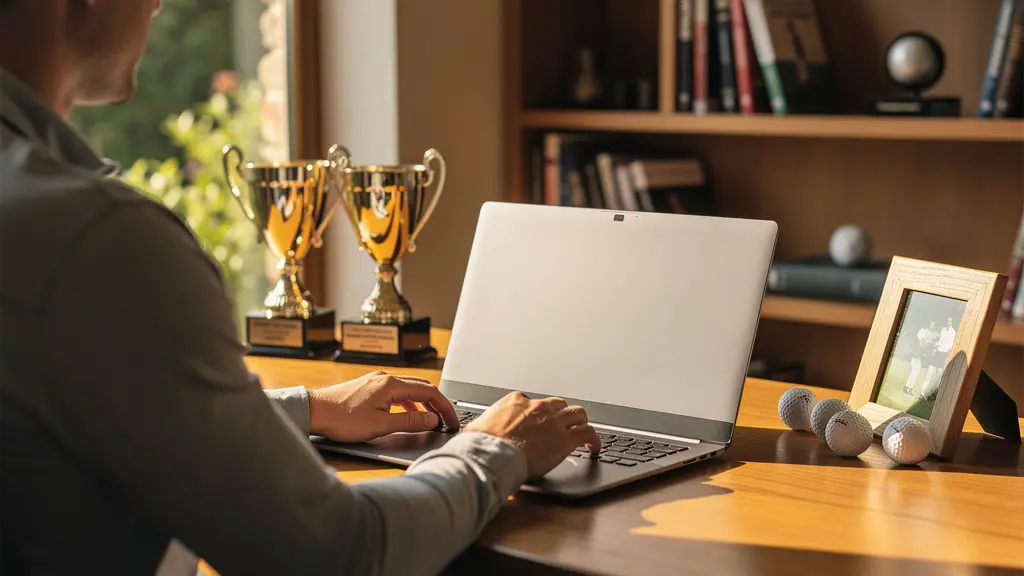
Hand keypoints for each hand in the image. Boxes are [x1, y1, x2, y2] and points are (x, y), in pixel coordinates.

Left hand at [308, 371, 459, 442]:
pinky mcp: (368, 387)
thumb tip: (432, 419)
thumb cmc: (342, 419)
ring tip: (431, 419)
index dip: (444, 408)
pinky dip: (408, 403)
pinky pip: (397, 392)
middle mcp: (385, 378)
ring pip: (409, 389)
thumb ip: (409, 422)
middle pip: (422, 387)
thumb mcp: (380, 425)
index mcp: (391, 385)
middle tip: (447, 421)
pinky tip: (406, 415)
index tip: (453, 422)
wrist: (313, 411)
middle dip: (437, 404)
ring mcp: (376, 381)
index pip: (429, 392)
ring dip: (423, 403)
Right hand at [464, 392, 600, 477]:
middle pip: (557, 404)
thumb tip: (470, 436)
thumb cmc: (479, 445)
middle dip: (561, 414)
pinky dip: (595, 438)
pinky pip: (589, 432)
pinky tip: (595, 447)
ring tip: (582, 432)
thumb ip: (480, 428)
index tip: (535, 423)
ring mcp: (553, 421)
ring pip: (578, 413)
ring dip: (580, 422)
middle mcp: (537, 407)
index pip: (531, 402)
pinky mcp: (565, 438)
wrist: (490, 454)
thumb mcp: (475, 429)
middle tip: (561, 426)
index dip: (536, 414)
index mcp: (515, 402)